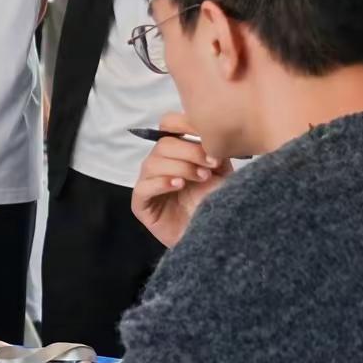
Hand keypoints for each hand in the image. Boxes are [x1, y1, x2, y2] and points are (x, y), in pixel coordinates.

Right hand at [129, 113, 226, 247]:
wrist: (215, 237)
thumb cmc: (217, 204)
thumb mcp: (221, 171)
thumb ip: (214, 149)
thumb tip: (211, 130)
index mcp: (177, 152)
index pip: (169, 125)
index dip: (185, 125)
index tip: (209, 136)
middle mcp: (159, 164)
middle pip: (163, 143)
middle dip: (190, 151)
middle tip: (211, 165)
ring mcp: (148, 183)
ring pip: (153, 162)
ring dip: (180, 167)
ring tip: (201, 178)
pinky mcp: (141, 204)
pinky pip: (144, 186)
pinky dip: (161, 182)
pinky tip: (179, 185)